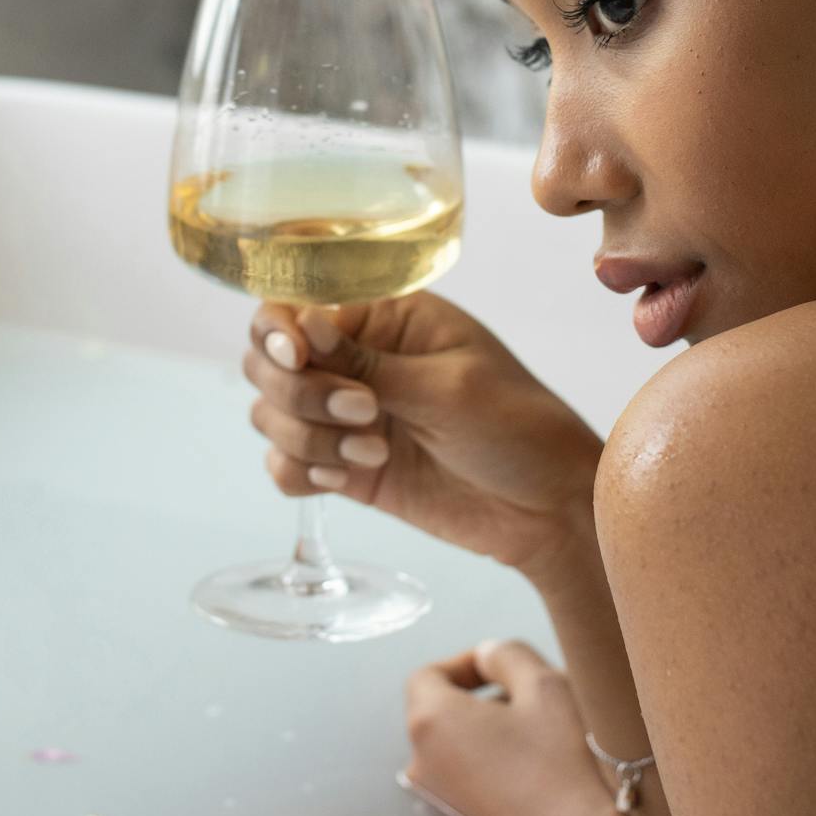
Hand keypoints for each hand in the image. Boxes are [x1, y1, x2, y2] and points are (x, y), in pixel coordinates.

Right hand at [242, 291, 602, 574]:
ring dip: (307, 437)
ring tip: (372, 452)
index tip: (296, 357)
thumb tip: (301, 322)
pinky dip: (301, 472)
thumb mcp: (449, 389)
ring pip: (270, 415)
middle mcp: (354, 361)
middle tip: (366, 416)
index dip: (279, 331)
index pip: (295, 307)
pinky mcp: (344, 467)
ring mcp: (344, 416)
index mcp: (383, 318)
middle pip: (267, 362)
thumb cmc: (518, 428)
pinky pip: (285, 466)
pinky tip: (350, 477)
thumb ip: (369, 364)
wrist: (548, 508)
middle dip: (300, 394)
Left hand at [402, 639, 644, 815]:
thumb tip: (488, 655)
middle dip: (483, 694)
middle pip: (441, 708)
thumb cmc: (561, 763)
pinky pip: (466, 771)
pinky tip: (532, 764)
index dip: (465, 663)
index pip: (428, 674)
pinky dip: (492, 758)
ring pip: (457, 740)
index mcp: (431, 720)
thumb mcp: (543, 685)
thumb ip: (506, 654)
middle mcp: (422, 759)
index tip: (502, 668)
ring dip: (491, 727)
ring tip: (537, 731)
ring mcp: (438, 794)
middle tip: (529, 698)